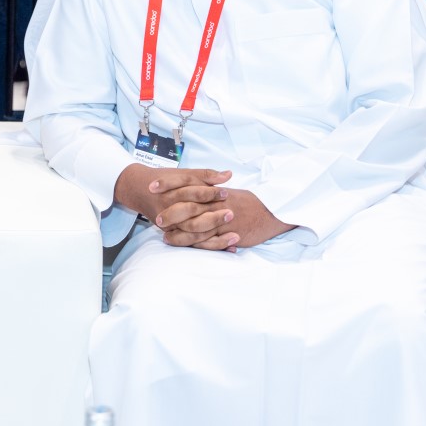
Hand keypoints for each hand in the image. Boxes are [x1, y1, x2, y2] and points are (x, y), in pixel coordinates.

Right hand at [114, 163, 235, 248]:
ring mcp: (169, 225)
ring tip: (235, 236)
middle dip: (213, 216)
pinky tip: (228, 248)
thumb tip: (229, 174)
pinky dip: (210, 247)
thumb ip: (207, 175)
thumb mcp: (184, 174)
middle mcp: (168, 209)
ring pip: (192, 233)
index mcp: (171, 192)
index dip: (210, 193)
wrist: (140, 190)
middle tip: (231, 214)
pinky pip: (193, 244)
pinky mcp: (172, 235)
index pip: (193, 193)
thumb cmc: (165, 180)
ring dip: (214, 237)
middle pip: (191, 214)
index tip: (226, 193)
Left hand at [162, 186, 295, 249]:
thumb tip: (196, 185)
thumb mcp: (229, 191)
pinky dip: (191, 242)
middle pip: (188, 204)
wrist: (272, 212)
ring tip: (163, 234)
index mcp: (214, 190)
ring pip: (195, 224)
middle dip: (170, 209)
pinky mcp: (227, 233)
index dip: (169, 183)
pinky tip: (179, 243)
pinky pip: (206, 239)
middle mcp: (216, 203)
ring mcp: (221, 219)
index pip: (188, 182)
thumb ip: (211, 188)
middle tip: (156, 215)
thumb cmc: (250, 202)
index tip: (153, 185)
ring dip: (178, 230)